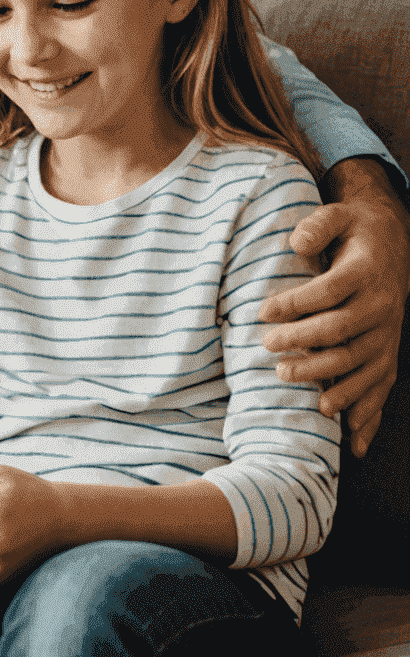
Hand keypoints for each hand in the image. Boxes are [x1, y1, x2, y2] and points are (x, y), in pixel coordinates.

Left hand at [260, 162, 409, 456]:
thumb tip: (296, 242)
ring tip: (301, 391)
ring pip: (361, 363)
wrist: (392, 244)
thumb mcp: (336, 215)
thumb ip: (315, 226)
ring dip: (333, 381)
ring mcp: (387, 333)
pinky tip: (352, 441)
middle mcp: (381, 306)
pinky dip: (368, 414)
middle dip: (306, 343)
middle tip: (269, 349)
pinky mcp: (387, 352)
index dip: (296, 303)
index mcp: (366, 272)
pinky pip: (381, 386)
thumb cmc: (352, 230)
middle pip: (343, 331)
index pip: (330, 291)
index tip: (262, 312)